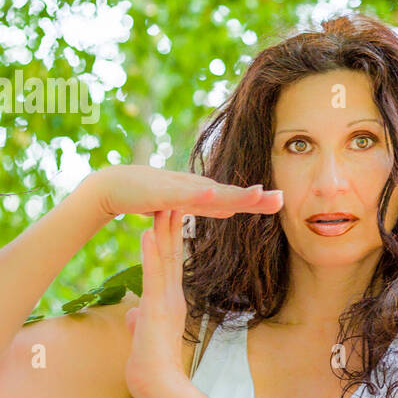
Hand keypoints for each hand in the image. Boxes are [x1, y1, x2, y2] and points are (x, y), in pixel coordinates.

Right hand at [84, 164, 282, 220]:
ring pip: (212, 193)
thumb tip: (230, 211)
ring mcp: (180, 188)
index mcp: (203, 194)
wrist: (116, 187)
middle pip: (230, 194)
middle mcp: (196, 188)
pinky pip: (183, 195)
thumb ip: (206, 207)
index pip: (236, 199)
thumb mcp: (184, 205)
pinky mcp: (162, 192)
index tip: (282, 201)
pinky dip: (198, 195)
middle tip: (281, 198)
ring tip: (257, 193)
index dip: (257, 201)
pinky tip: (213, 195)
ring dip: (234, 193)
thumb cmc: (150, 195)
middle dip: (255, 197)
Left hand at [124, 210, 190, 397]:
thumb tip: (130, 315)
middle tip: (174, 197)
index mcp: (169, 303)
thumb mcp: (142, 338)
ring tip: (164, 203)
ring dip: (164, 230)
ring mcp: (166, 301)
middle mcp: (172, 297)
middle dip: (172, 225)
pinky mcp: (157, 308)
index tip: (170, 215)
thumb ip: (138, 322)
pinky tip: (147, 232)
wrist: (159, 386)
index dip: (171, 239)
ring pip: (165, 259)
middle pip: (172, 254)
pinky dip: (151, 252)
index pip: (170, 264)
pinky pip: (154, 275)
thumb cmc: (150, 368)